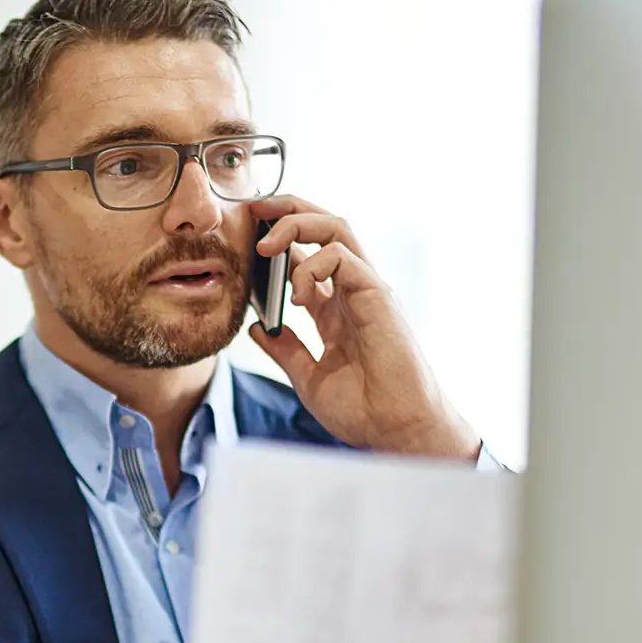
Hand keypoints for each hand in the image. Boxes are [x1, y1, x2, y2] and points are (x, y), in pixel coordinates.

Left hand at [248, 196, 480, 460]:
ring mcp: (367, 290)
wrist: (395, 432)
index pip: (308, 256)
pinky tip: (296, 294)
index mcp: (337, 309)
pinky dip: (313, 264)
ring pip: (336, 228)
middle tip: (253, 210)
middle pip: (325, 227)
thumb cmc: (364, 410)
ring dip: (297, 224)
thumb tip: (257, 327)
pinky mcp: (377, 295)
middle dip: (287, 210)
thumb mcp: (308, 377)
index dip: (279, 240)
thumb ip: (285, 349)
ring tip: (266, 245)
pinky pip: (343, 256)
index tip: (246, 236)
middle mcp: (353, 292)